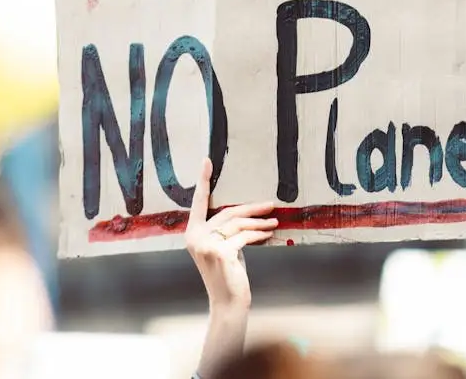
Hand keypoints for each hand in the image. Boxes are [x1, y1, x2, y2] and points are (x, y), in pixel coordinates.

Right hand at [185, 158, 277, 310]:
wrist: (228, 303)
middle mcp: (195, 237)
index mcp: (192, 233)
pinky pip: (244, 237)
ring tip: (274, 222)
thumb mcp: (223, 249)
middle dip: (251, 208)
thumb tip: (246, 214)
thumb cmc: (227, 276)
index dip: (203, 181)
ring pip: (238, 224)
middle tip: (270, 204)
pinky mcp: (221, 252)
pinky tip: (268, 234)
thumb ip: (225, 232)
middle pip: (227, 212)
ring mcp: (206, 245)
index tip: (207, 161)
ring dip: (259, 223)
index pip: (199, 202)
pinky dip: (258, 235)